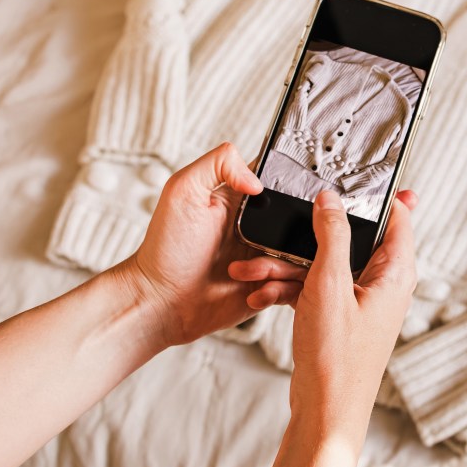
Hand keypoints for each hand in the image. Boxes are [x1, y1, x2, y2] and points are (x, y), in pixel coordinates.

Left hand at [111, 142, 307, 347]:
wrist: (163, 303)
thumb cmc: (166, 250)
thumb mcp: (182, 190)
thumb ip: (218, 164)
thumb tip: (257, 180)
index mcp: (241, 200)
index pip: (279, 182)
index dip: (294, 186)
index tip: (299, 196)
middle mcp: (258, 226)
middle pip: (301, 220)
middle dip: (294, 233)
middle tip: (266, 246)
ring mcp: (266, 257)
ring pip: (302, 254)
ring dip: (281, 266)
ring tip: (248, 273)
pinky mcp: (269, 285)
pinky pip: (296, 284)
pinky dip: (282, 288)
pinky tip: (256, 291)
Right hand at [230, 189, 417, 466]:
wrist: (324, 410)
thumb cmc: (337, 357)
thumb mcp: (330, 285)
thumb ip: (333, 236)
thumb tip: (332, 200)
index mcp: (395, 271)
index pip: (397, 216)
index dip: (376, 194)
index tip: (352, 175)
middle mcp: (383, 282)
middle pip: (349, 238)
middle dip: (309, 236)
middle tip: (283, 228)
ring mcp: (361, 300)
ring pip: (324, 264)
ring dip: (287, 266)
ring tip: (253, 268)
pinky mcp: (340, 315)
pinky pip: (314, 287)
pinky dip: (289, 287)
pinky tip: (260, 292)